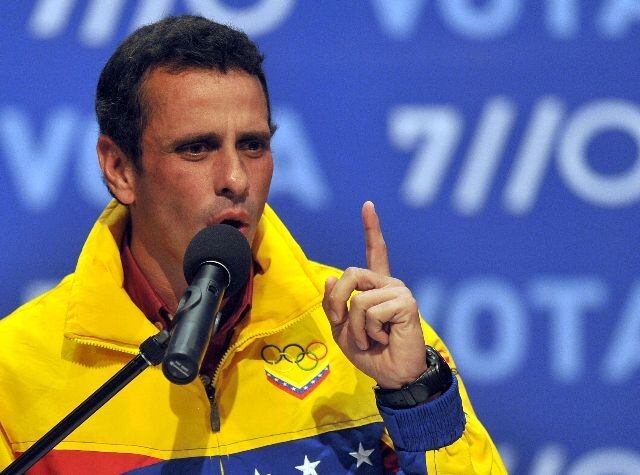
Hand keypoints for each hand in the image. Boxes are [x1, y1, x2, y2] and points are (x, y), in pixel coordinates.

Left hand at [322, 201, 426, 388]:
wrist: (393, 375)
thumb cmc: (370, 353)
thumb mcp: (342, 330)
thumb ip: (334, 305)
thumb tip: (331, 277)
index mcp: (376, 287)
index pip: (375, 253)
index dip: (372, 229)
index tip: (368, 205)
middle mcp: (389, 284)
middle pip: (350, 274)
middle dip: (337, 303)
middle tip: (344, 325)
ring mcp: (399, 291)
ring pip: (358, 299)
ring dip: (356, 328)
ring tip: (372, 339)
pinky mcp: (406, 303)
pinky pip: (371, 311)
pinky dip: (369, 331)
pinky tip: (384, 338)